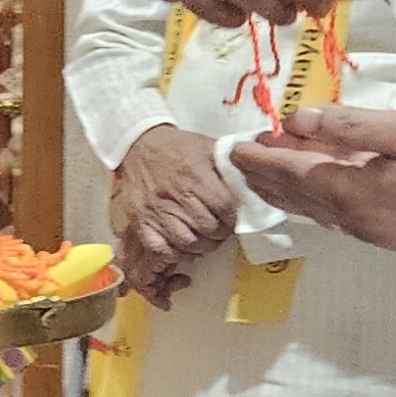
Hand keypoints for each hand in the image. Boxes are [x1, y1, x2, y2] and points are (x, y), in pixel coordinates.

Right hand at [110, 126, 239, 307]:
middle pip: (209, 229)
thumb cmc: (177, 147)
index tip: (233, 219)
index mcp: (197, 176)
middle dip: (219, 233)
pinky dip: (174, 251)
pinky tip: (181, 244)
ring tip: (202, 237)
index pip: (226, 208)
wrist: (139, 144)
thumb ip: (232, 163)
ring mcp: (158, 211)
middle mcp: (178, 195)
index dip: (234, 219)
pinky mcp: (142, 221)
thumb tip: (256, 177)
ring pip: (188, 243)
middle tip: (219, 229)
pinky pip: (161, 248)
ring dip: (200, 245)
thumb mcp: (208, 146)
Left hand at [229, 57, 395, 254]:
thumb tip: (300, 120)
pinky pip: (349, 218)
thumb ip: (353, 126)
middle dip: (272, 176)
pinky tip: (331, 193)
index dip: (265, 157)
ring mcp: (387, 232)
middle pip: (303, 197)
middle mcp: (364, 221)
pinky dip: (327, 200)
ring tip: (276, 175)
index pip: (295, 172)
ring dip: (297, 190)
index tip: (236, 145)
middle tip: (245, 159)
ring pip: (325, 210)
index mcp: (358, 192)